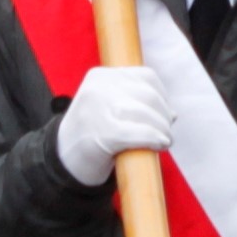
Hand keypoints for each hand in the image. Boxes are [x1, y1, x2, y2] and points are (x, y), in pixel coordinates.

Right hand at [55, 66, 173, 186]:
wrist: (63, 159)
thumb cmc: (92, 134)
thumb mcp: (108, 107)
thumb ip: (135, 103)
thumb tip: (173, 113)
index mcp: (100, 76)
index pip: (145, 76)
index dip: (162, 95)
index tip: (166, 113)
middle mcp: (97, 88)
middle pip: (148, 95)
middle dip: (163, 115)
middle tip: (167, 131)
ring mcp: (97, 109)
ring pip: (145, 113)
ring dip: (162, 129)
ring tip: (164, 140)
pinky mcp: (102, 132)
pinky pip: (139, 133)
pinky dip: (154, 138)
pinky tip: (160, 145)